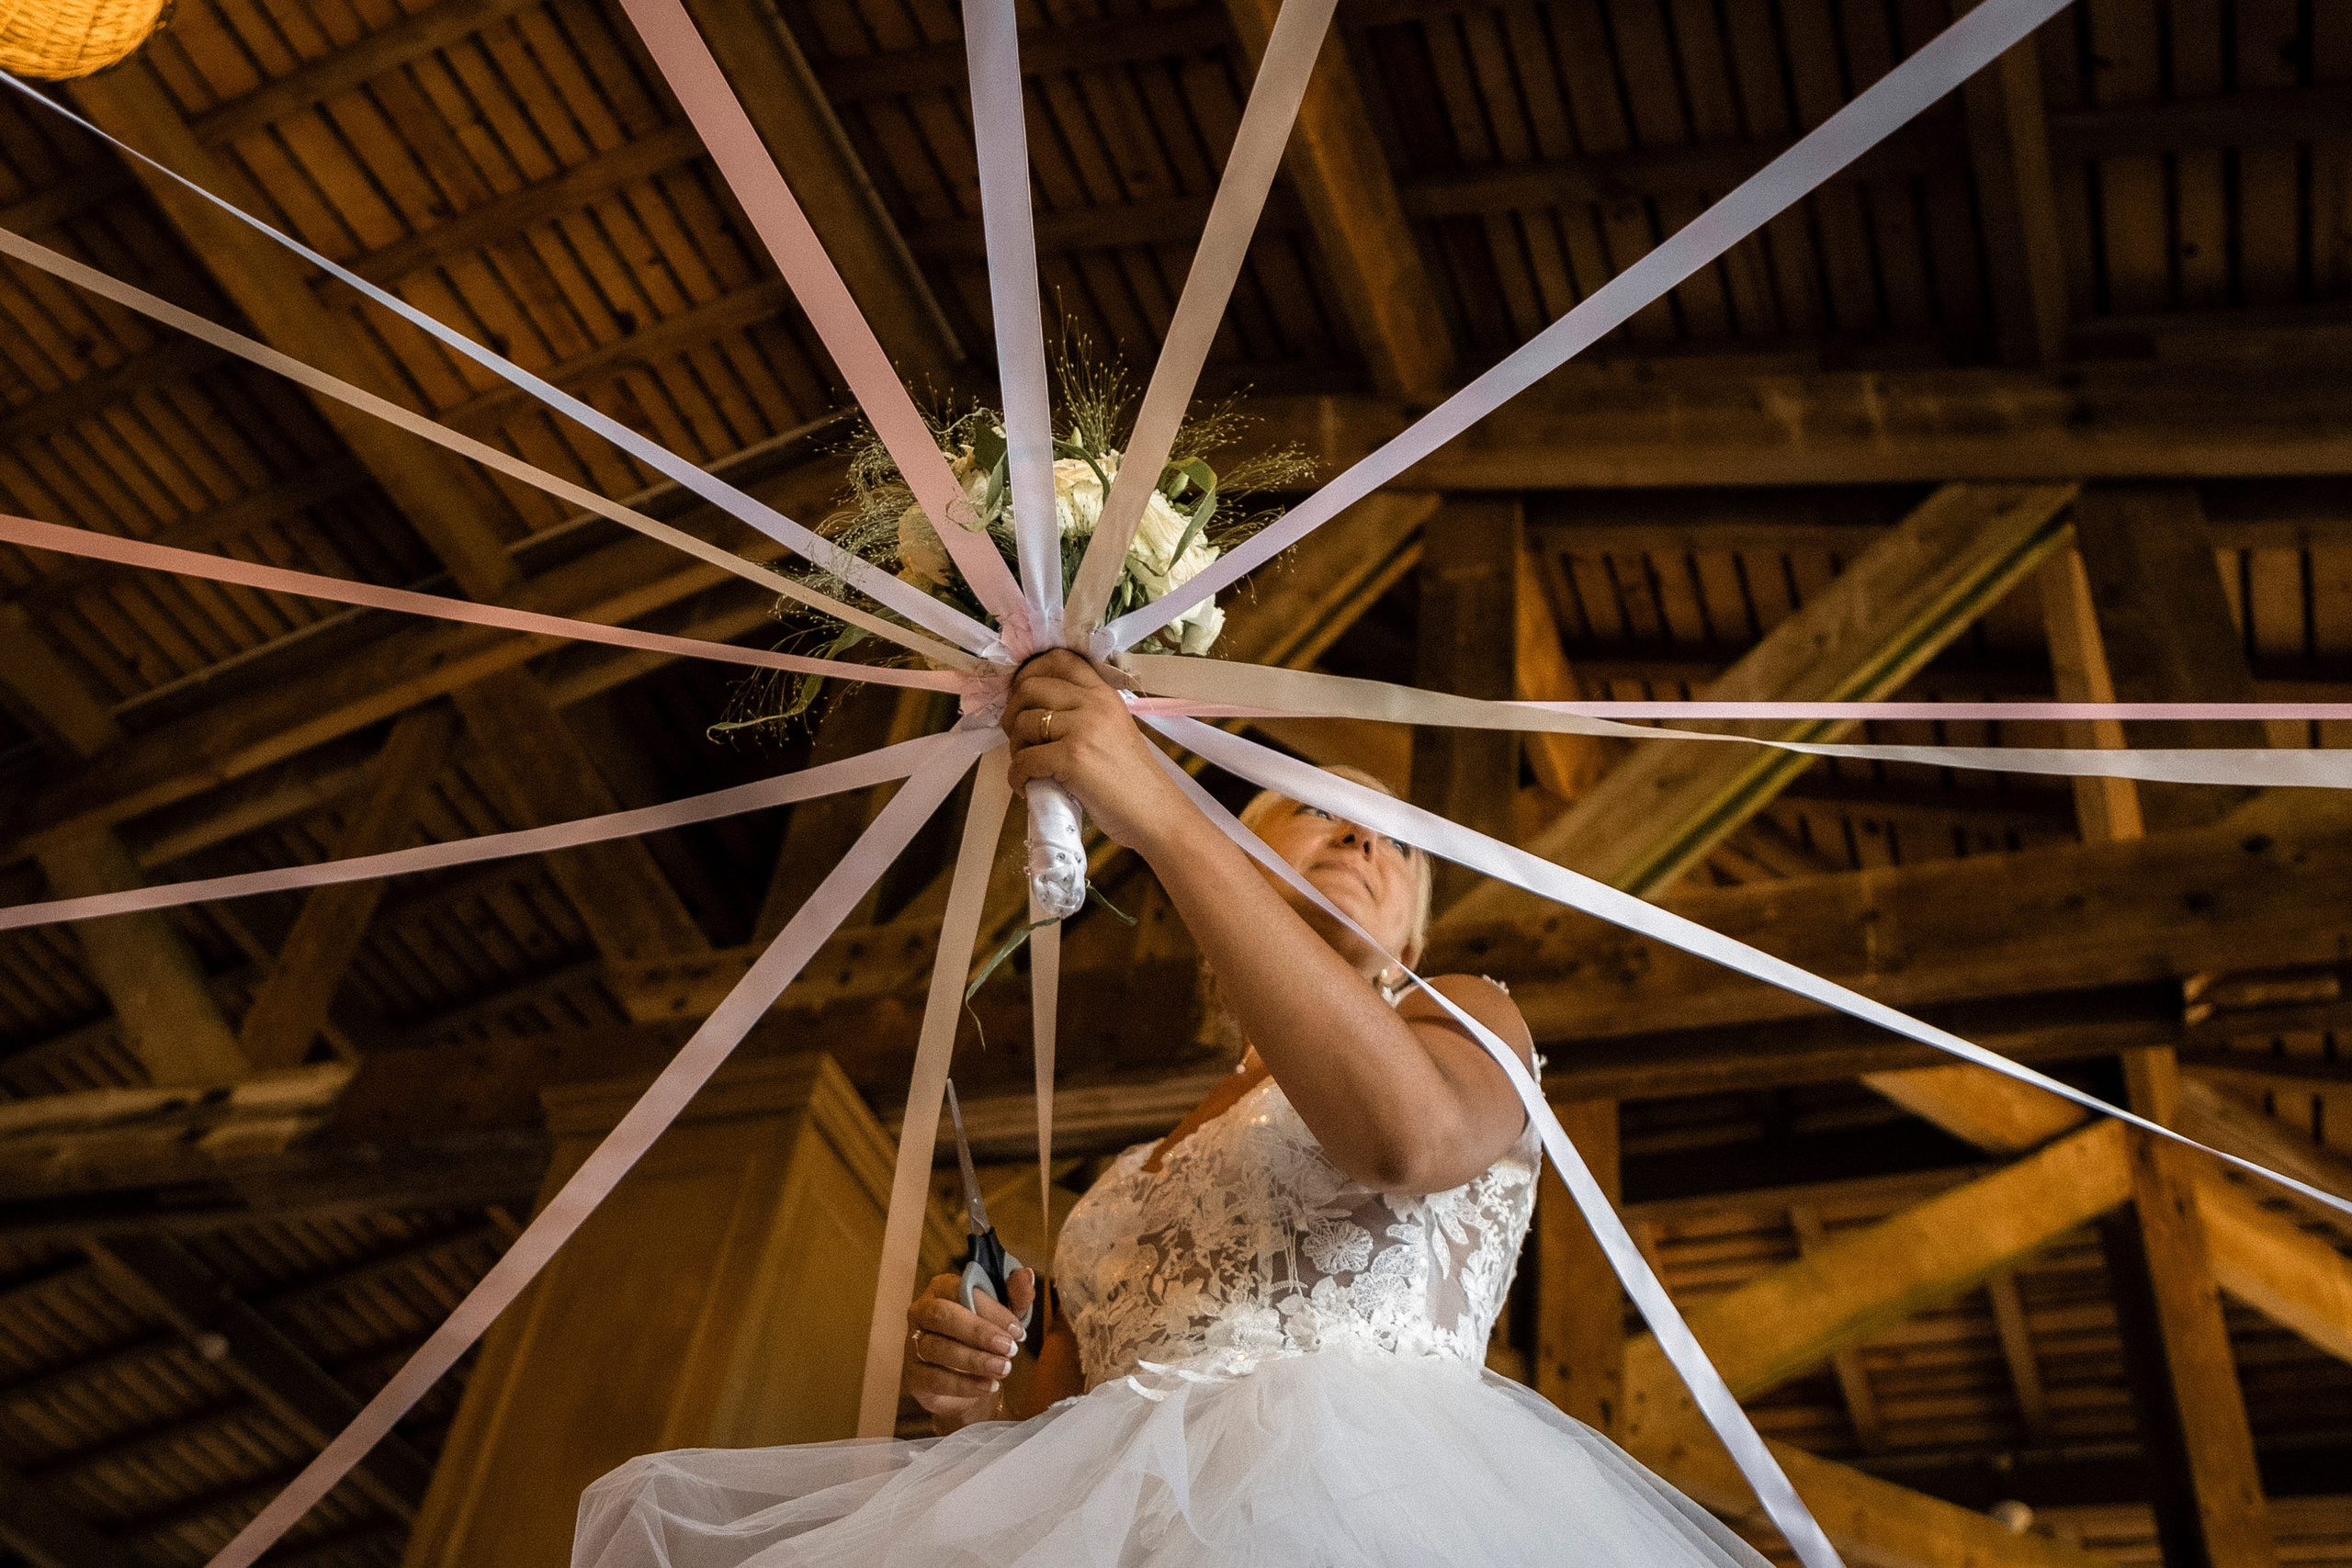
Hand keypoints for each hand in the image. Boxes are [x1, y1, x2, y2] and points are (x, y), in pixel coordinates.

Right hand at [904, 1267, 1035, 1432]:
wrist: (968, 1377)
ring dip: (974, 1360)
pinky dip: (963, 1384)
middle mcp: (922, 1311)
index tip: (1017, 1329)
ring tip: (1003, 1369)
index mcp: (942, 1288)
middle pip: (942, 1316)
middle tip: (1009, 1348)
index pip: (960, 1289)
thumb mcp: (1005, 1314)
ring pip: (937, 1348)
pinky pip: (934, 1379)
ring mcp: (913, 1343)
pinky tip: (988, 1385)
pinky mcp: (914, 1374)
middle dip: (978, 1332)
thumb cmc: (985, 1335)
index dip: (990, 1308)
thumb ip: (1016, 1295)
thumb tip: (1025, 1275)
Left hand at [1002, 650, 1187, 852]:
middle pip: (1030, 687)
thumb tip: (1035, 713)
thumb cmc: (1133, 780)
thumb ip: (1083, 713)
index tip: (1021, 697)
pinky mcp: (1072, 757)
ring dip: (1014, 748)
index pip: (1060, 659)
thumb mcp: (1114, 729)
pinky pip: (1024, 760)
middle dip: (1013, 713)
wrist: (1155, 812)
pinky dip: (1017, 776)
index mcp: (1104, 694)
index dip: (1029, 672)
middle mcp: (1094, 703)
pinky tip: (1026, 786)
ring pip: (1023, 723)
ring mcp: (1083, 728)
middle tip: (1018, 738)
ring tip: (1027, 766)